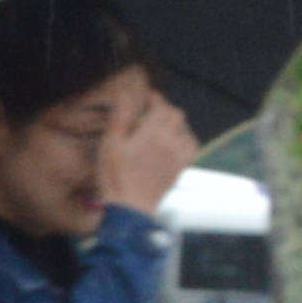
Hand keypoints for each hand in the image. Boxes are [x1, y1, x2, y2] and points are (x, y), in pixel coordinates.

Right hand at [102, 87, 202, 218]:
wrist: (130, 207)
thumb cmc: (115, 176)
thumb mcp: (110, 144)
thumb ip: (119, 117)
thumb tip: (125, 95)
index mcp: (152, 131)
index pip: (161, 105)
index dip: (154, 97)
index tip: (146, 97)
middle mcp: (170, 140)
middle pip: (175, 114)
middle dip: (164, 109)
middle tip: (151, 112)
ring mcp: (178, 154)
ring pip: (185, 129)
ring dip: (175, 123)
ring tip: (162, 127)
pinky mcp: (180, 167)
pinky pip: (191, 146)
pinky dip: (185, 139)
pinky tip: (174, 142)